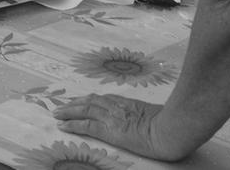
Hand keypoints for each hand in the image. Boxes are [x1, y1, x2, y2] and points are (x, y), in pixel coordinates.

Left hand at [54, 94, 189, 160]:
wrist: (172, 129)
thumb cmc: (173, 124)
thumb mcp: (159, 114)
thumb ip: (149, 114)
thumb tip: (153, 118)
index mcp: (128, 103)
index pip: (103, 99)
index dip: (89, 100)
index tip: (80, 100)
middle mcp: (117, 107)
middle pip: (90, 102)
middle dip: (74, 104)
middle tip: (62, 106)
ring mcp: (112, 117)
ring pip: (84, 111)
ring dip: (68, 111)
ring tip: (57, 113)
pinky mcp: (109, 130)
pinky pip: (86, 126)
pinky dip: (72, 124)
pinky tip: (62, 125)